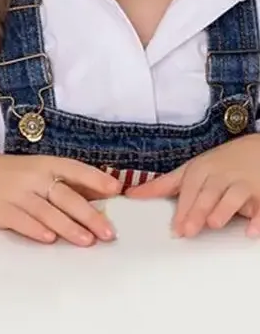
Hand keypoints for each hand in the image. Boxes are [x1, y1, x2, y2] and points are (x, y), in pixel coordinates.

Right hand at [0, 152, 121, 245]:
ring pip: (46, 211)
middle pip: (65, 196)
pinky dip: (36, 230)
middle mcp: (32, 177)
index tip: (116, 190)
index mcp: (44, 164)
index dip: (95, 179)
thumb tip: (103, 196)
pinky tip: (50, 239)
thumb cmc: (8, 175)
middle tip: (108, 232)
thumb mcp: (35, 170)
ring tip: (87, 241)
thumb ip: (65, 183)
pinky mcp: (0, 210)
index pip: (74, 169)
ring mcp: (15, 194)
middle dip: (88, 215)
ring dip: (68, 227)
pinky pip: (21, 221)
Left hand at [126, 134, 259, 237]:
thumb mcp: (190, 170)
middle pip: (208, 194)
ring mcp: (243, 183)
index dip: (182, 208)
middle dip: (198, 211)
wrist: (258, 149)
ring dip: (224, 210)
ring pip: (234, 196)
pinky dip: (259, 218)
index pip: (189, 190)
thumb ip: (163, 185)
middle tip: (188, 231)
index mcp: (201, 171)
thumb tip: (132, 194)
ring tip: (214, 224)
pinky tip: (251, 231)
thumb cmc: (219, 164)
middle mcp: (221, 176)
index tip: (175, 228)